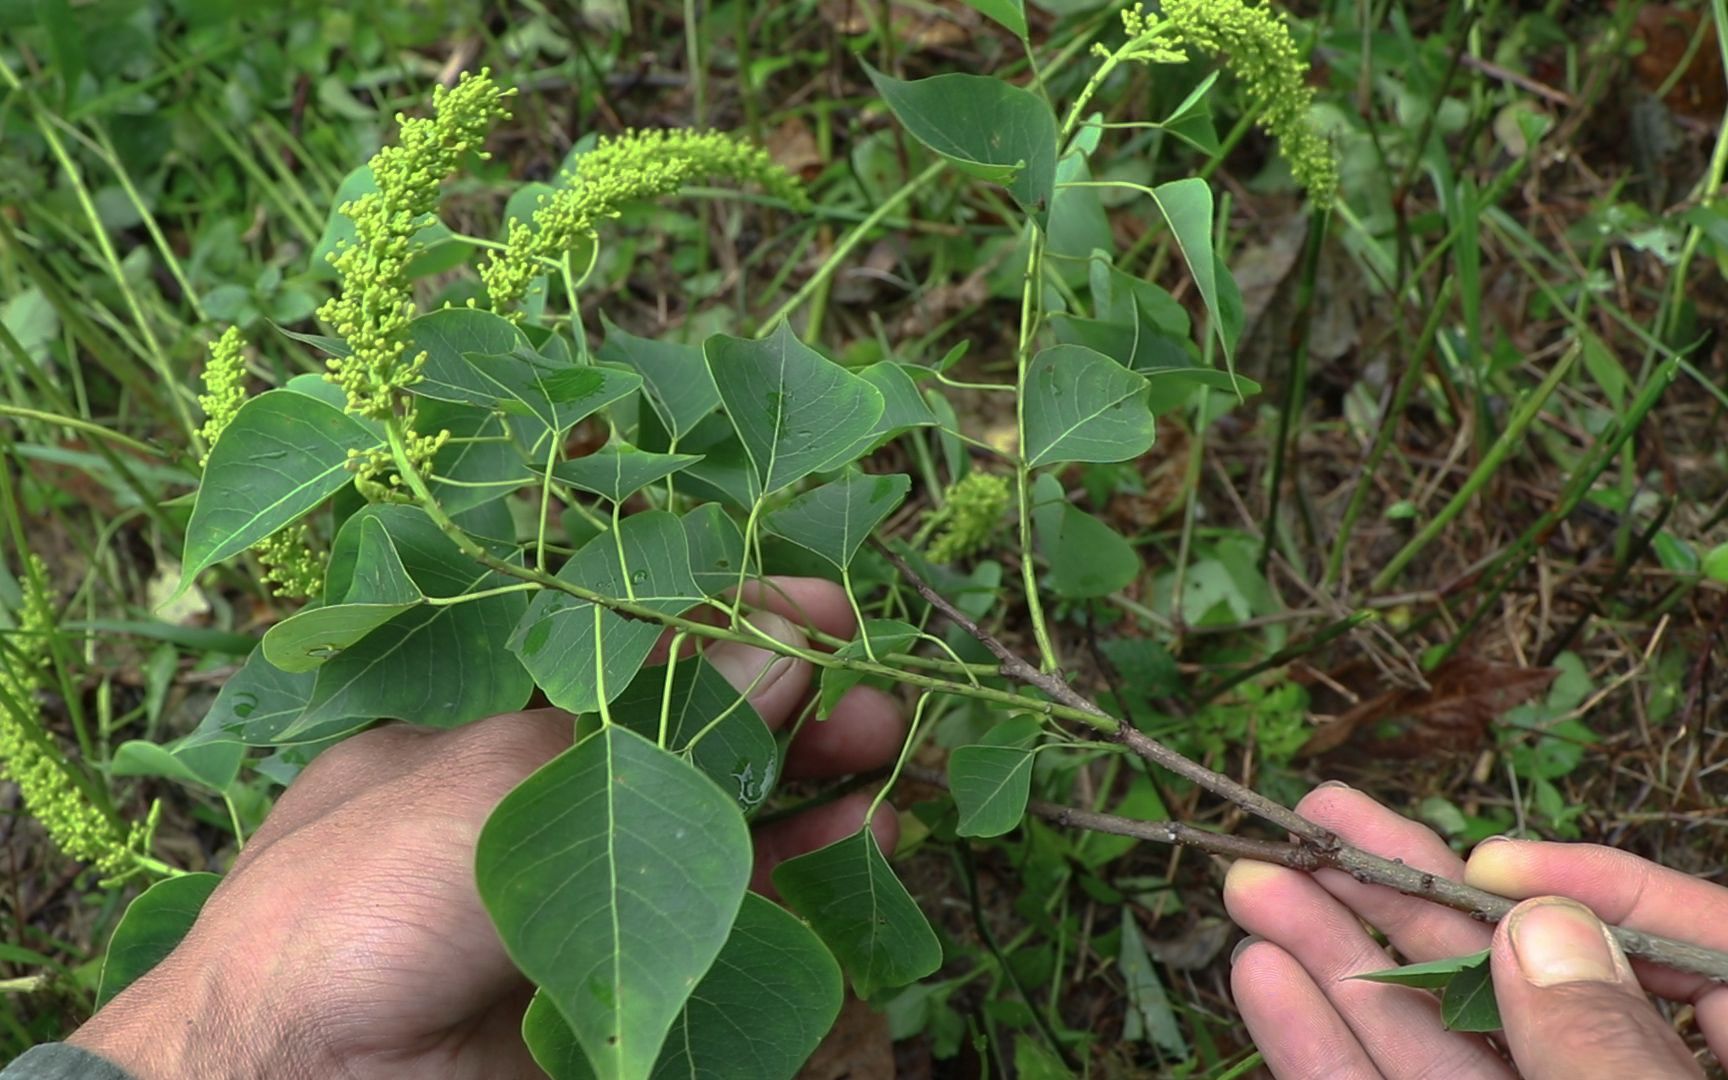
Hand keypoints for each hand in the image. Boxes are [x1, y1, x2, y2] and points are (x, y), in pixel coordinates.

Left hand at [70, 577, 903, 1079]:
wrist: (312, 1079)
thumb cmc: (373, 889)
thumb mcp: (512, 771)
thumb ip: (661, 714)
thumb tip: (783, 638)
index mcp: (504, 713)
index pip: (639, 643)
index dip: (731, 618)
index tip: (820, 605)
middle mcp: (561, 783)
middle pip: (701, 724)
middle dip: (793, 696)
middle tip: (876, 681)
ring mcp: (603, 875)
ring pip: (733, 810)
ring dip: (816, 774)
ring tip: (889, 743)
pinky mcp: (639, 964)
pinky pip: (743, 904)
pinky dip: (810, 865)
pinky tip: (869, 832)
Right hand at [1224, 783, 1718, 1078]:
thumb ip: (1609, 1053)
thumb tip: (1539, 928)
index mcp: (1721, 1070)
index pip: (1690, 950)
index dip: (1591, 886)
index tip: (1491, 859)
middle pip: (1519, 979)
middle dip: (1409, 895)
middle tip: (1317, 818)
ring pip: (1430, 1041)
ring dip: (1336, 959)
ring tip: (1255, 884)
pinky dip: (1320, 1048)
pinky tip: (1264, 980)